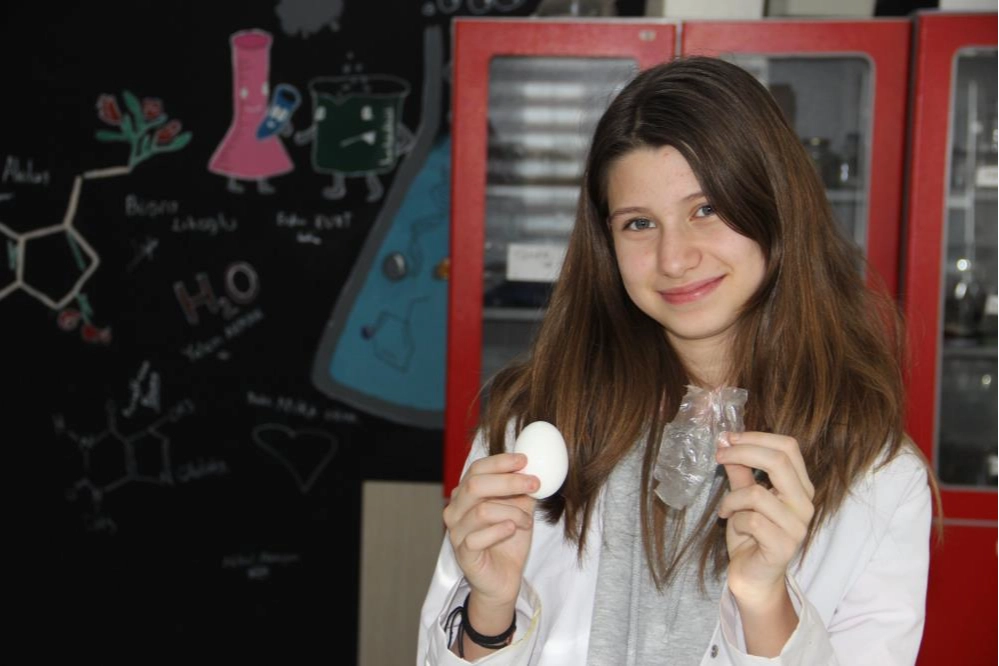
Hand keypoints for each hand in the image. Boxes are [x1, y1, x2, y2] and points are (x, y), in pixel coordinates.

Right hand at [443, 452, 538, 619]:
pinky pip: (477, 538)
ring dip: (512, 512)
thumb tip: (534, 469)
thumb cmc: (508, 542)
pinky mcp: (463, 554)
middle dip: (508, 482)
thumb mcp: (520, 509)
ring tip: (527, 520)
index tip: (524, 460)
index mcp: (465, 495)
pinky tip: (513, 529)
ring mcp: (456, 532)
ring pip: (481, 511)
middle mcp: (455, 510)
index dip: (500, 462)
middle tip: (534, 483)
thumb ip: (522, 490)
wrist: (504, 579)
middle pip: (475, 486)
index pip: (477, 469)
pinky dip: (500, 530)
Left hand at [716, 431, 814, 605]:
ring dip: (732, 499)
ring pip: (757, 493)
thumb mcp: (742, 496)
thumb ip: (740, 471)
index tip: (728, 438)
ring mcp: (797, 526)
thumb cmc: (750, 535)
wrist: (754, 576)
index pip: (788, 447)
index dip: (756, 437)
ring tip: (726, 509)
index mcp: (800, 487)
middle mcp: (804, 504)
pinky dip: (734, 520)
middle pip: (779, 461)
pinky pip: (751, 521)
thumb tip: (726, 442)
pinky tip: (733, 526)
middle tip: (719, 455)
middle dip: (742, 452)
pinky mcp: (784, 546)